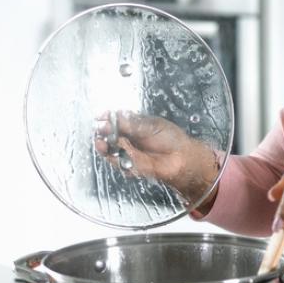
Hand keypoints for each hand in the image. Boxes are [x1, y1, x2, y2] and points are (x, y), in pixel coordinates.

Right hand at [94, 111, 218, 205]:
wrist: (182, 158)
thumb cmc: (171, 139)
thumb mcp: (152, 126)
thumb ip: (133, 124)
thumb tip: (115, 116)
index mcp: (133, 125)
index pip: (115, 120)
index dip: (107, 118)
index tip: (101, 116)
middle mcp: (128, 138)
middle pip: (108, 135)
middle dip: (103, 131)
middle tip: (102, 128)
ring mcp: (128, 152)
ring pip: (109, 150)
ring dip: (104, 146)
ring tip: (102, 142)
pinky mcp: (130, 166)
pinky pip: (118, 163)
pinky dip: (116, 159)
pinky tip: (117, 153)